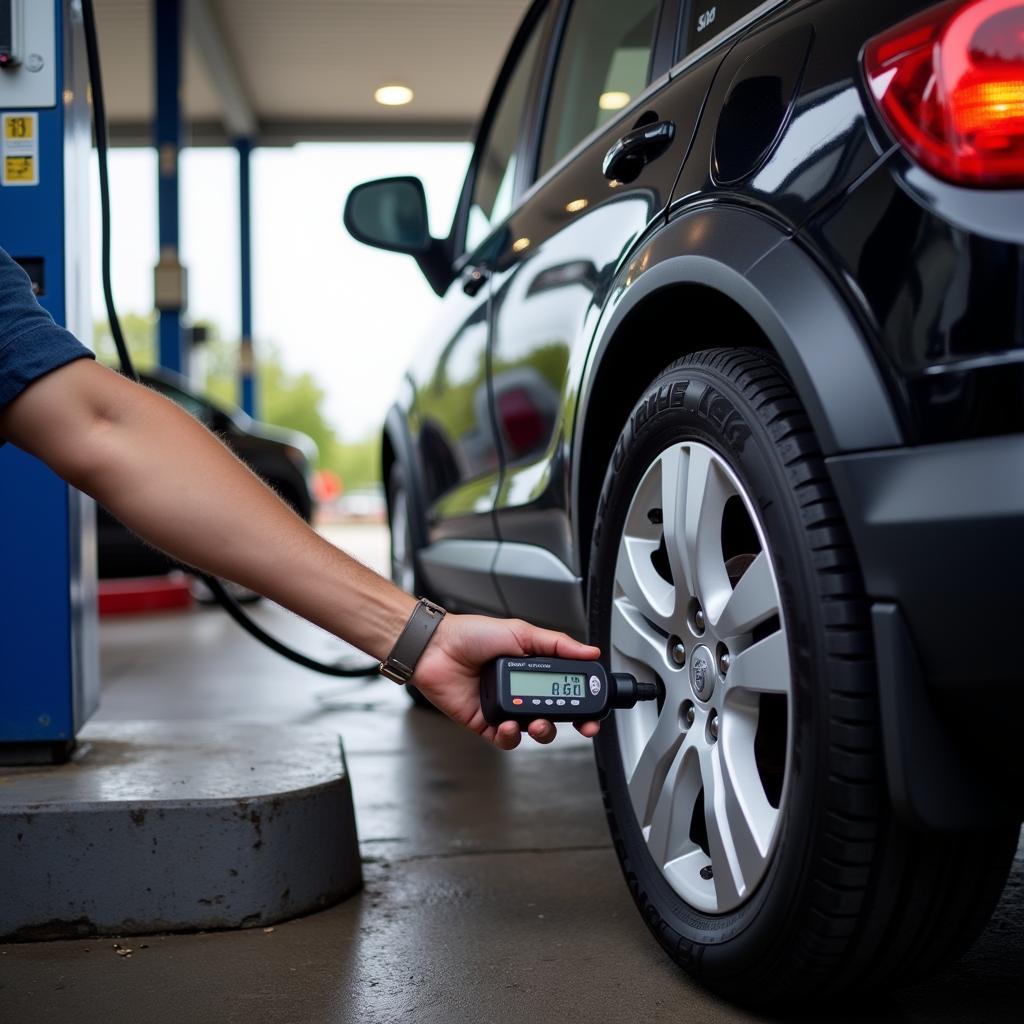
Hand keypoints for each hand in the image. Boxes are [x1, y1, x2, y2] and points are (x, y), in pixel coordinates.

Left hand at [411, 613, 601, 749]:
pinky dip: (510, 735)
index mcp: (532, 668)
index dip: (583, 700)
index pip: (565, 688)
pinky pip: (506, 739)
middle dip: (571, 722)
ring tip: (536, 722)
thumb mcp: (522, 632)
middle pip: (555, 714)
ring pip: (533, 731)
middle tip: (581, 724)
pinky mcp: (486, 723)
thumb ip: (558, 644)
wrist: (436, 648)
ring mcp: (504, 708)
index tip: (595, 708)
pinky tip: (507, 724)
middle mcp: (520, 690)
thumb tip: (590, 650)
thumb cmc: (471, 635)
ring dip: (542, 730)